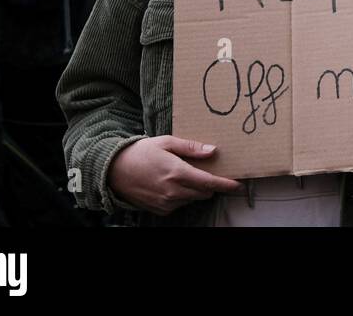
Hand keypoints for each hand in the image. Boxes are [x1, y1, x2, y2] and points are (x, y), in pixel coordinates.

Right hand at [106, 135, 241, 214]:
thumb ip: (192, 147)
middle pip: (204, 193)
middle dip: (209, 184)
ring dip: (195, 189)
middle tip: (205, 171)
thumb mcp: (167, 142)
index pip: (209, 183)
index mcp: (177, 173)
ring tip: (182, 174)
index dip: (226, 185)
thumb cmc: (142, 152)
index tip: (238, 184)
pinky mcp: (159, 210)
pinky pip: (179, 204)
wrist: (114, 170)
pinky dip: (182, 196)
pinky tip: (171, 183)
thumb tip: (213, 150)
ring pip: (192, 199)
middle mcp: (173, 191)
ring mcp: (166, 203)